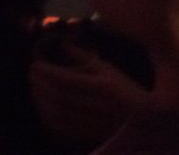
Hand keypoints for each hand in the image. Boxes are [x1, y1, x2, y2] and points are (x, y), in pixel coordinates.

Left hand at [29, 45, 148, 144]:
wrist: (147, 120)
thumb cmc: (125, 89)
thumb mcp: (107, 69)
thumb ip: (82, 56)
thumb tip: (60, 43)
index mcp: (104, 87)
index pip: (68, 81)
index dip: (48, 73)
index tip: (35, 65)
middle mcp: (99, 107)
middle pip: (60, 97)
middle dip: (41, 85)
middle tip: (31, 74)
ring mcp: (95, 124)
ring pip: (59, 114)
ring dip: (42, 101)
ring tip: (34, 88)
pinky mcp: (91, 135)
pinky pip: (64, 128)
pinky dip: (48, 117)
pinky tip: (42, 106)